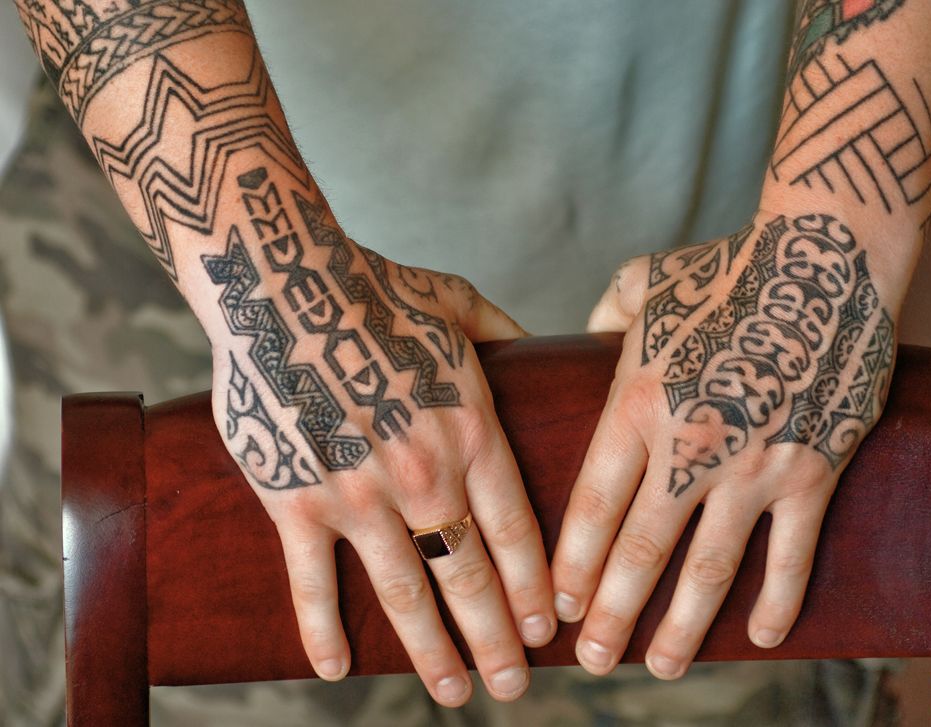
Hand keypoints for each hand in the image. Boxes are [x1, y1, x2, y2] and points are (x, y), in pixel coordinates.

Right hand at [204, 190, 551, 705]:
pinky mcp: (295, 500)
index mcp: (470, 431)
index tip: (546, 632)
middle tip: (513, 688)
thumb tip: (543, 346)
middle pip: (469, 575)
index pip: (515, 531)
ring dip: (430, 651)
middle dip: (494, 640)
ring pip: (404, 592)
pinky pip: (310, 580)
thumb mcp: (458, 304)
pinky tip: (336, 669)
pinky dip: (319, 630)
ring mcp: (358, 494)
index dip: (533, 588)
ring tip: (452, 693)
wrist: (280, 283)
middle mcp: (423, 474)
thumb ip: (507, 335)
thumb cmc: (373, 289)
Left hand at [552, 210, 896, 677]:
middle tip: (595, 660)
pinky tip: (760, 635)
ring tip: (663, 667)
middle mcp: (690, 444)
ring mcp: (755, 464)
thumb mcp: (644, 284)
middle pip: (640, 552)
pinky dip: (778, 599)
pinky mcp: (812, 470)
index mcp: (637, 403)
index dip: (572, 566)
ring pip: (711, 568)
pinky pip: (793, 552)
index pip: (593, 507)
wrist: (825, 257)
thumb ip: (601, 316)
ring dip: (683, 626)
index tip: (557, 608)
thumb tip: (582, 336)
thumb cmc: (728, 269)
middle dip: (613, 615)